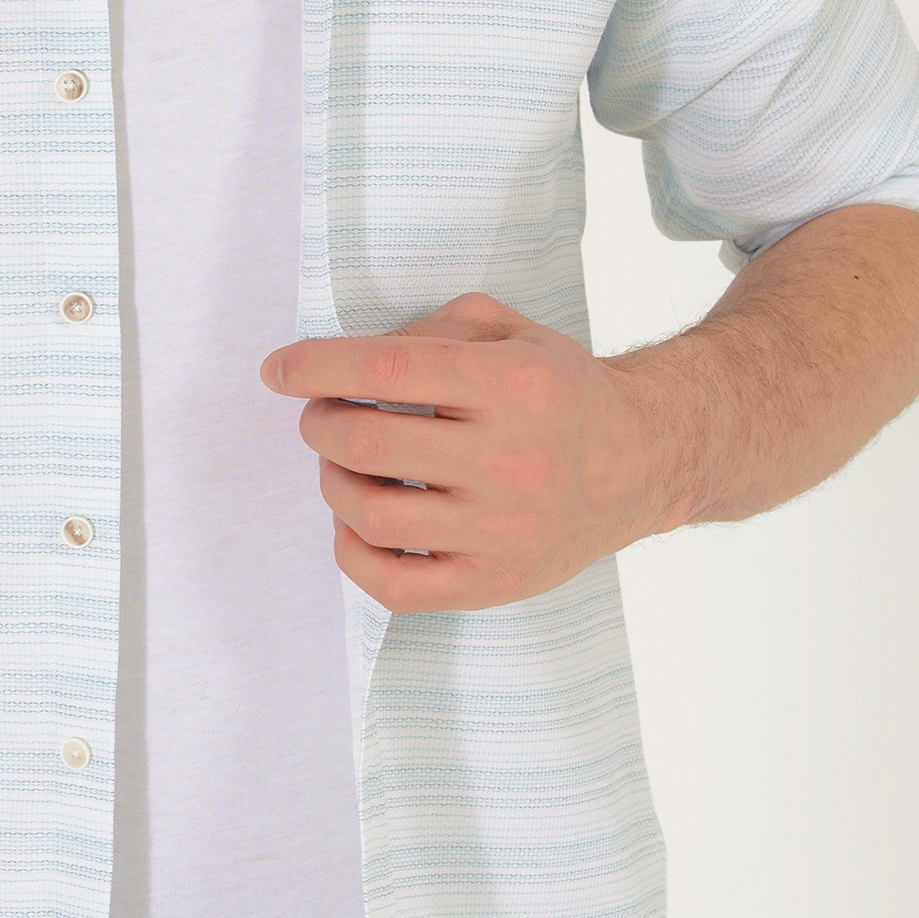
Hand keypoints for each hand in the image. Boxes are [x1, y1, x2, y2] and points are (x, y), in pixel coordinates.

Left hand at [259, 291, 679, 612]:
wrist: (641, 463)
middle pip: (367, 442)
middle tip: (321, 414)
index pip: (387, 369)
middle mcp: (510, 461)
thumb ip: (428, 332)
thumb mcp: (508, 331)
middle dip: (320, 422)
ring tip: (342, 462)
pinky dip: (351, 553)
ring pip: (370, 513)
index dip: (316, 366)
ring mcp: (502, 532)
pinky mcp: (495, 584)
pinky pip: (393, 586)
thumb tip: (345, 365)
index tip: (277, 369)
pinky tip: (355, 523)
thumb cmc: (560, 390)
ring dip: (331, 480)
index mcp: (513, 386)